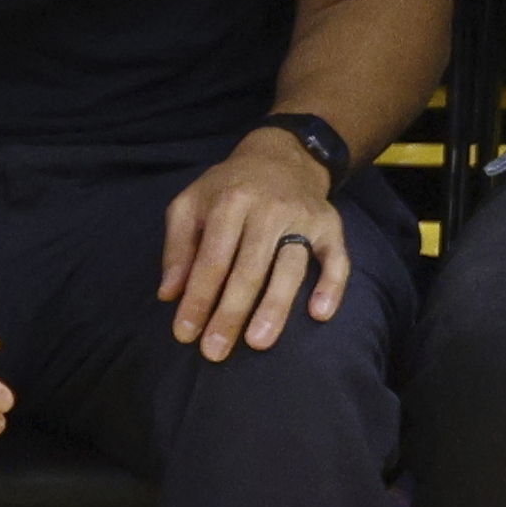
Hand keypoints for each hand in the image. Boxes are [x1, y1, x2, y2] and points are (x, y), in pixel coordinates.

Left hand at [158, 134, 352, 359]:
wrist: (282, 156)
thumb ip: (177, 248)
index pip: (212, 259)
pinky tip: (320, 314)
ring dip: (275, 306)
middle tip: (215, 351)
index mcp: (230, 202)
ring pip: (291, 267)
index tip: (185, 333)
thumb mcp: (191, 204)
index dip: (198, 298)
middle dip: (230, 313)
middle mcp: (268, 209)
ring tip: (258, 342)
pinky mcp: (330, 226)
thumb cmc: (228, 188)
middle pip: (249, 268)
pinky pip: (336, 258)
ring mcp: (303, 218)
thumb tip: (169, 295)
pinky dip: (331, 285)